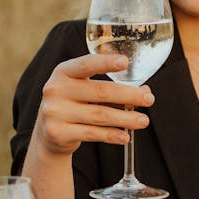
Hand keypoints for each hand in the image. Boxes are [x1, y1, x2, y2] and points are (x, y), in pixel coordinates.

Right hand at [34, 54, 154, 157]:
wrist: (49, 132)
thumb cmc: (74, 104)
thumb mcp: (86, 90)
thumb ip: (112, 87)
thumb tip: (145, 91)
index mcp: (63, 72)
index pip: (87, 64)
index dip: (106, 62)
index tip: (125, 62)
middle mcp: (56, 89)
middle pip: (100, 91)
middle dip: (128, 95)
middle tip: (149, 99)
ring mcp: (55, 112)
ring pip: (99, 115)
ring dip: (125, 118)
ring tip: (143, 121)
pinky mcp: (58, 133)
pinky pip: (92, 133)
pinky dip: (111, 135)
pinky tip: (125, 136)